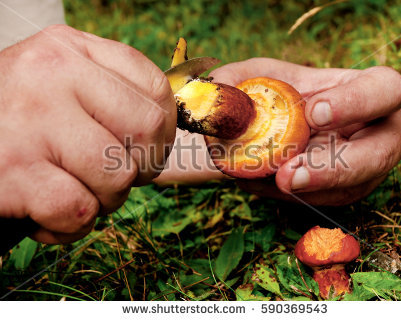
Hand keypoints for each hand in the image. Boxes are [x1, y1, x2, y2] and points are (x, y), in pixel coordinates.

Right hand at [0, 25, 175, 242]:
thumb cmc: (20, 122)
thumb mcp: (62, 88)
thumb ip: (110, 97)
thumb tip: (166, 132)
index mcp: (74, 51)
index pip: (156, 88)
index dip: (164, 131)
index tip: (144, 150)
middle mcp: (53, 74)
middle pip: (148, 129)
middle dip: (142, 168)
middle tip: (112, 175)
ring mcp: (32, 119)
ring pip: (118, 175)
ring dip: (105, 200)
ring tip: (74, 190)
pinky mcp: (13, 169)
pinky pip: (79, 210)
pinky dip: (70, 226)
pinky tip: (47, 212)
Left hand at [210, 58, 400, 205]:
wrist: (262, 128)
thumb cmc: (269, 94)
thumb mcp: (250, 78)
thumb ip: (234, 85)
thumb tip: (219, 104)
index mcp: (364, 88)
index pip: (386, 90)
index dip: (356, 103)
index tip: (313, 113)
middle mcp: (373, 130)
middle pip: (382, 153)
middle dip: (337, 168)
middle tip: (288, 174)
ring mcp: (361, 165)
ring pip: (350, 187)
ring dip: (306, 190)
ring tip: (266, 180)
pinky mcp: (341, 191)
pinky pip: (323, 203)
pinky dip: (291, 197)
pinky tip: (262, 183)